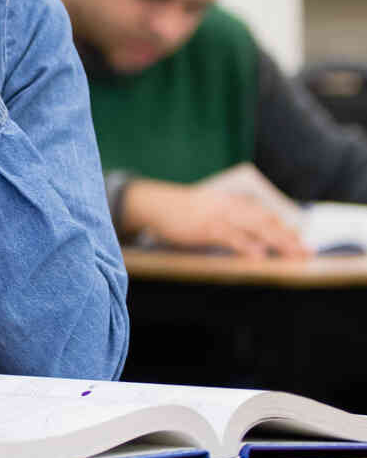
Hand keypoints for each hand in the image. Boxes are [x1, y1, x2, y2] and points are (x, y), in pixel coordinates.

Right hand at [120, 172, 307, 258]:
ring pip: (256, 228)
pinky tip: (261, 256)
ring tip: (294, 255)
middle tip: (306, 252)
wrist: (151, 203)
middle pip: (266, 222)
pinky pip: (233, 238)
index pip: (264, 214)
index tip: (300, 240)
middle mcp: (229, 205)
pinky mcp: (206, 227)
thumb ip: (225, 220)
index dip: (284, 227)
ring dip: (278, 242)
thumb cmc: (176, 210)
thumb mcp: (205, 210)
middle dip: (288, 237)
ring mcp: (218, 215)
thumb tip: (246, 238)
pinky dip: (248, 247)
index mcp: (229, 201)